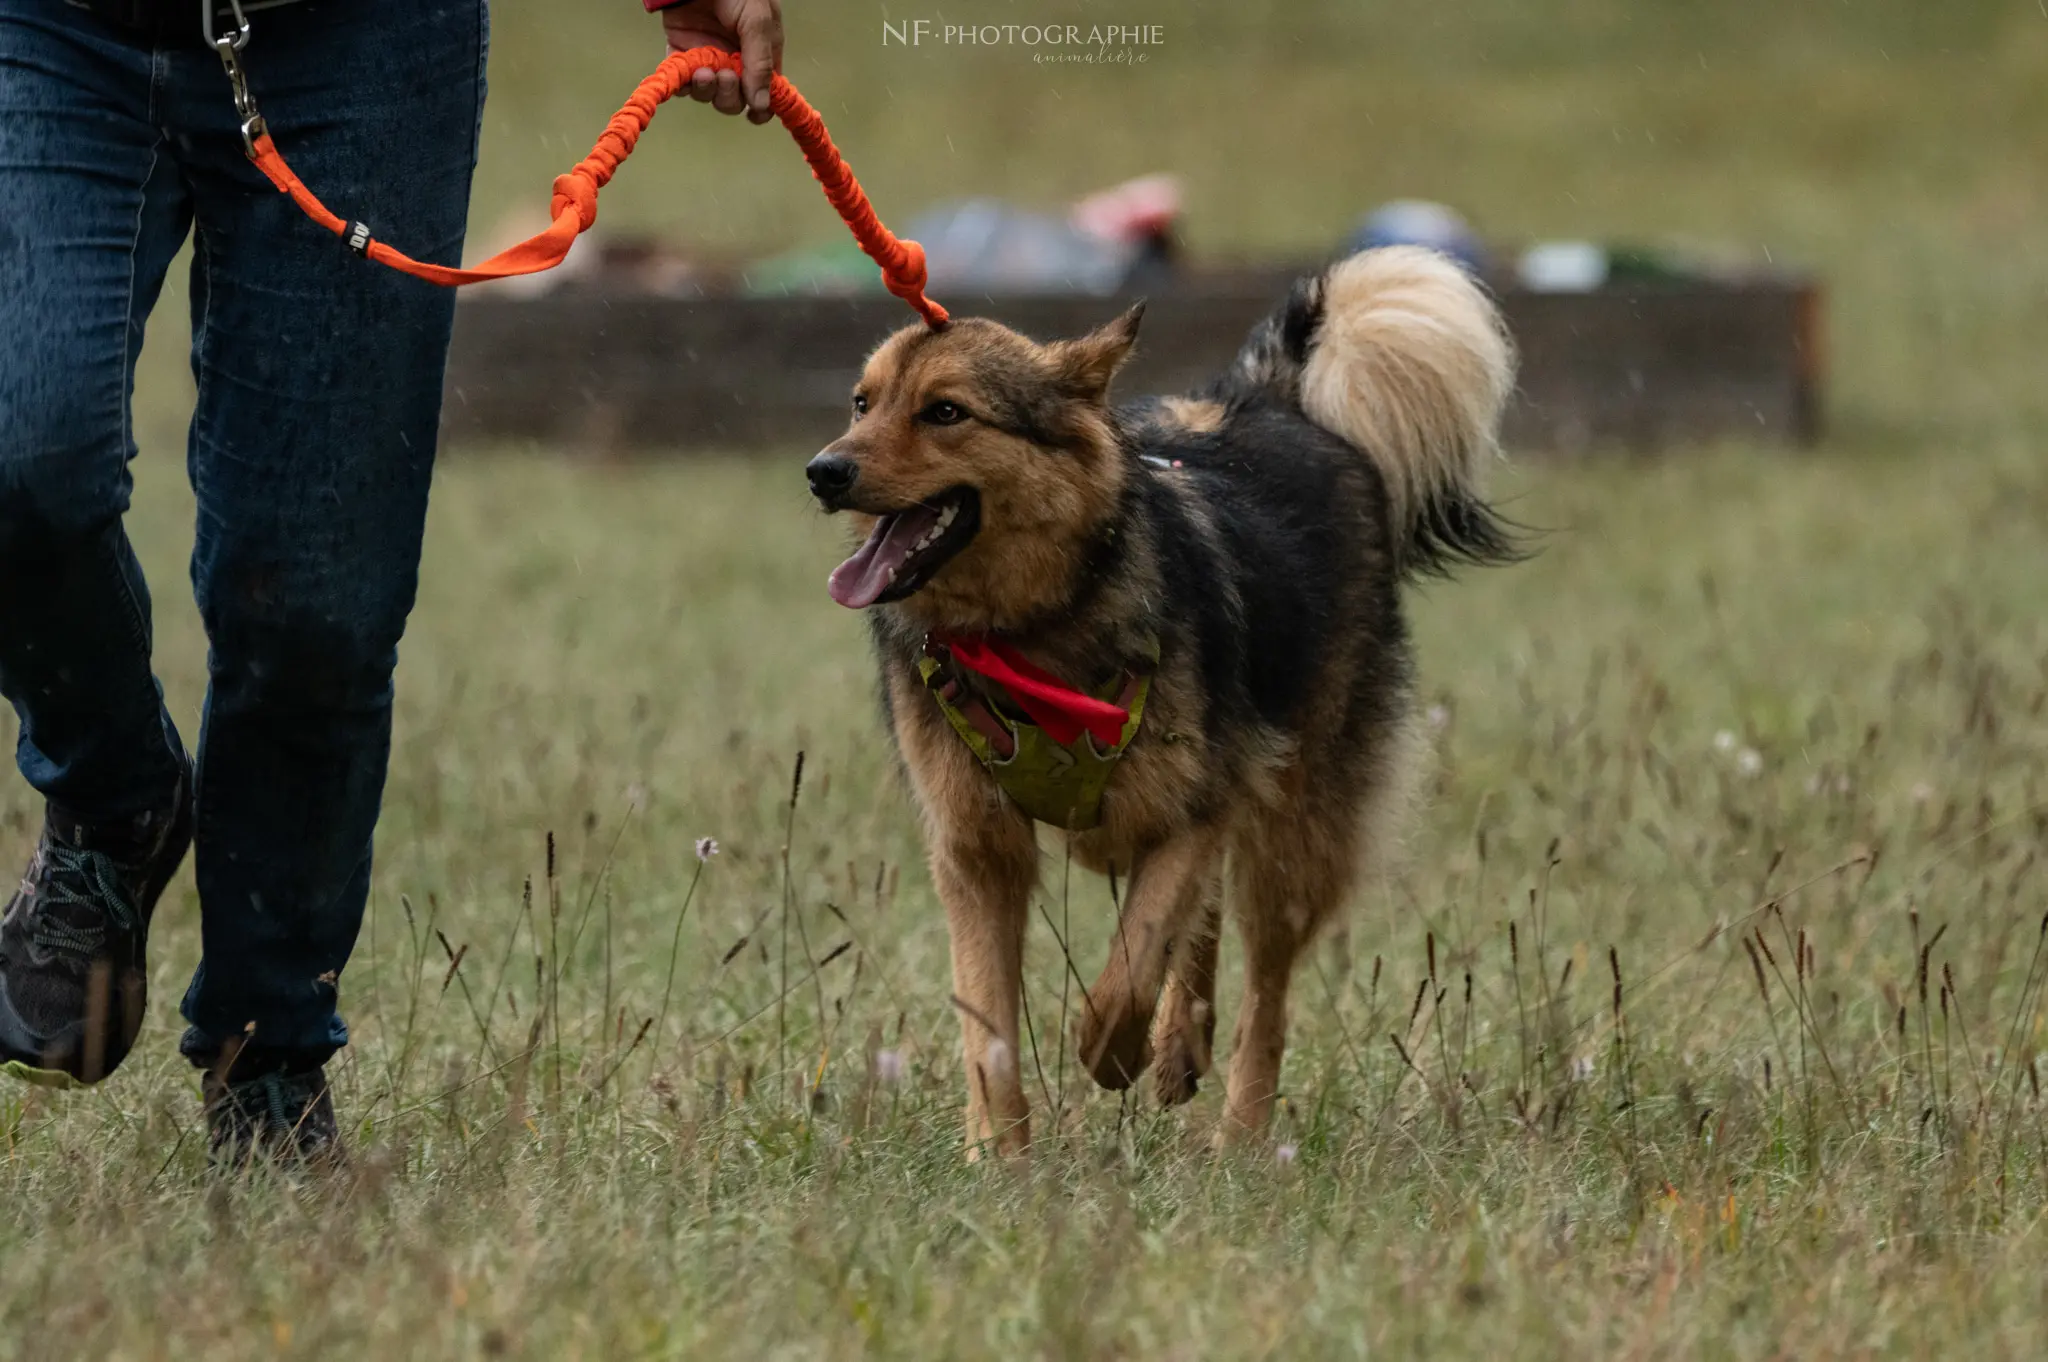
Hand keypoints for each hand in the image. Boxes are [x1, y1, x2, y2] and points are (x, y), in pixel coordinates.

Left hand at [661, 0, 784, 124]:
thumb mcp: (758, 23)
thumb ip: (760, 64)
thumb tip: (762, 106)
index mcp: (760, 57)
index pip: (764, 96)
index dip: (760, 109)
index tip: (754, 114)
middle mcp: (735, 64)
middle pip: (734, 101)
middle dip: (729, 95)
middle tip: (724, 75)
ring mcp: (708, 60)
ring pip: (708, 95)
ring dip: (707, 90)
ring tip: (704, 71)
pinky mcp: (682, 55)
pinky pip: (683, 83)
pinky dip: (685, 83)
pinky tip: (689, 70)